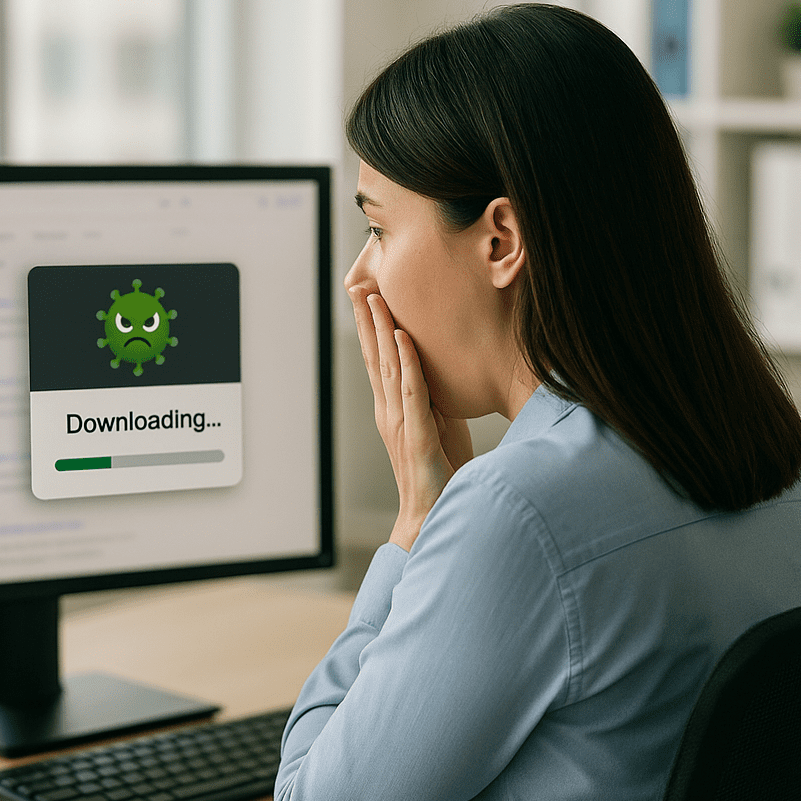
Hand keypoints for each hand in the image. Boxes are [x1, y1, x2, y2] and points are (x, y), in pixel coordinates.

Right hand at [350, 289, 472, 549]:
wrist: (430, 513)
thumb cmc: (438, 471)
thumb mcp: (436, 425)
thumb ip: (432, 399)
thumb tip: (441, 374)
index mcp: (392, 410)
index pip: (378, 361)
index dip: (371, 329)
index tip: (366, 298)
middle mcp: (389, 412)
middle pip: (375, 357)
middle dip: (368, 320)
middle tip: (359, 286)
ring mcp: (399, 423)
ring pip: (388, 368)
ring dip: (382, 331)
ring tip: (376, 300)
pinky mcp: (416, 435)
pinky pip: (411, 392)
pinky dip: (408, 363)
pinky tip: (404, 339)